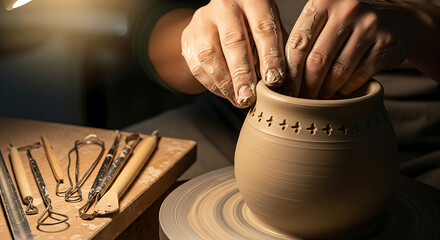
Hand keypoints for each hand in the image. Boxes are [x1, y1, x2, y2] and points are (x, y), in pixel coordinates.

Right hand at [181, 0, 285, 106]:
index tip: (274, 80)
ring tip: (239, 100)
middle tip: (250, 97)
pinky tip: (226, 94)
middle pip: (233, 41)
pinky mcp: (188, 37)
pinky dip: (212, 84)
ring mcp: (202, 20)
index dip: (269, 56)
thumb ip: (277, 50)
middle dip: (242, 73)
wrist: (221, 16)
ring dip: (225, 83)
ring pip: (210, 54)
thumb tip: (282, 82)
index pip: (262, 28)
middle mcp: (224, 5)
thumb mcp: (271, 28)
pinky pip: (197, 65)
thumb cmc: (253, 25)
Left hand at [283, 0, 412, 98]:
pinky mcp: (387, 43)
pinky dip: (346, 89)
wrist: (397, 20)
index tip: (282, 92)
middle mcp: (348, 9)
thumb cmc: (347, 25)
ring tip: (317, 100)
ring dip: (325, 91)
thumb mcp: (325, 20)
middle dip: (305, 87)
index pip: (299, 43)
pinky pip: (359, 76)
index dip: (288, 72)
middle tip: (298, 102)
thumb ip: (304, 39)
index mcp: (324, 2)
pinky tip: (339, 92)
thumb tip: (276, 77)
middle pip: (317, 60)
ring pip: (338, 71)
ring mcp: (370, 25)